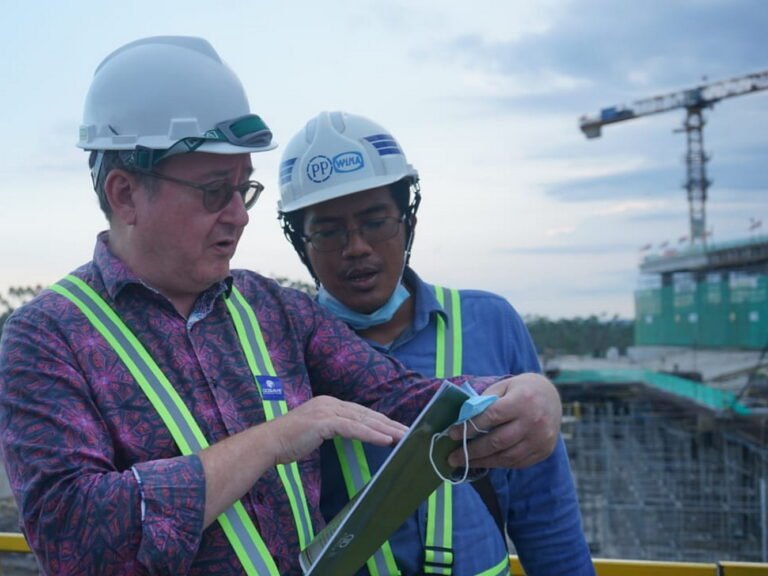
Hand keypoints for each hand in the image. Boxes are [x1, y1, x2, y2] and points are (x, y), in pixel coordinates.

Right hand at [264, 395, 407, 464]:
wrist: (268, 443)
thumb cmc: (288, 441)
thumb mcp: (315, 432)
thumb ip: (332, 428)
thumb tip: (350, 433)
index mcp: (329, 403)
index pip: (361, 412)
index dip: (380, 420)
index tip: (397, 428)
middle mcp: (330, 402)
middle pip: (366, 413)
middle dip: (389, 423)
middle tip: (409, 431)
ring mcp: (327, 410)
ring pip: (364, 419)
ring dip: (386, 428)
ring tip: (404, 436)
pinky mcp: (325, 421)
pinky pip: (354, 428)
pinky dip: (372, 434)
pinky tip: (386, 440)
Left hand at [448, 373, 561, 468]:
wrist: (553, 397)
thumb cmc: (522, 389)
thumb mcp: (504, 386)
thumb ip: (486, 401)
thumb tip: (463, 419)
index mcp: (523, 400)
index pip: (491, 417)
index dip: (469, 427)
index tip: (452, 434)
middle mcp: (534, 421)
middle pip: (497, 441)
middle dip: (472, 451)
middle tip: (452, 457)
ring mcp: (541, 439)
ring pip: (507, 457)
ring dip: (482, 462)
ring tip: (465, 462)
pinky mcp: (544, 451)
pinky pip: (517, 463)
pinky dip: (498, 464)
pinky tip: (484, 462)